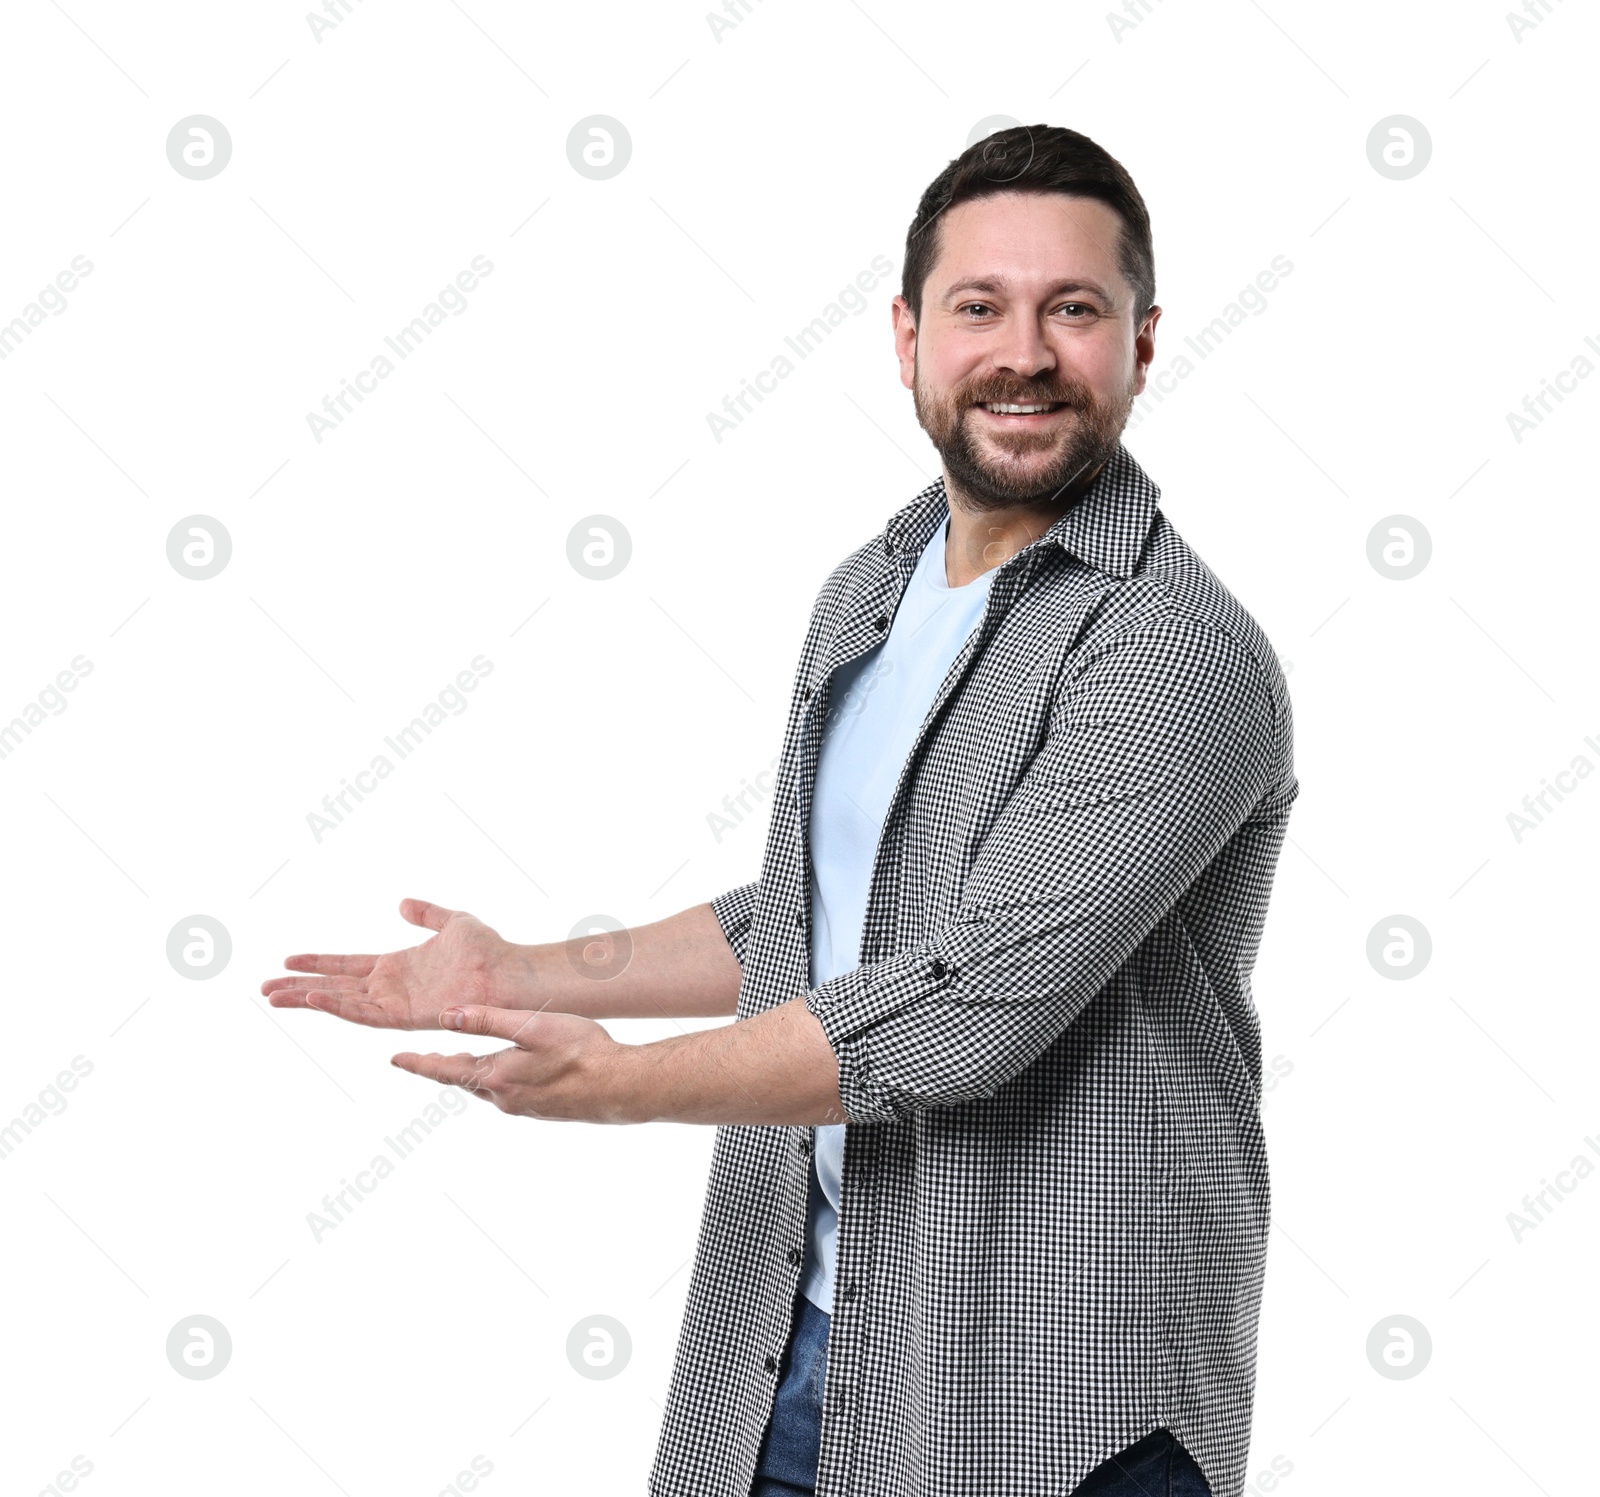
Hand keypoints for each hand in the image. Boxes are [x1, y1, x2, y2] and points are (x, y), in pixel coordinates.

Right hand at [263, 899, 532, 1031]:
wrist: (507, 972)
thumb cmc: (488, 951)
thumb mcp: (453, 922)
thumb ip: (427, 914)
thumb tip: (403, 903)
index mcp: (397, 966)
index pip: (347, 965)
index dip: (318, 961)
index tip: (288, 959)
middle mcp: (390, 987)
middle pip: (335, 987)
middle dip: (299, 987)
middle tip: (264, 988)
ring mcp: (395, 1003)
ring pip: (341, 1003)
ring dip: (308, 999)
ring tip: (275, 996)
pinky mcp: (404, 1016)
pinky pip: (364, 1013)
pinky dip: (337, 1007)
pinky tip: (312, 999)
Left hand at [391, 1005, 629, 1123]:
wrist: (621, 1087)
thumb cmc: (581, 1051)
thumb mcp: (532, 1025)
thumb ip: (487, 1019)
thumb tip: (446, 1015)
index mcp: (496, 1076)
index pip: (444, 1068)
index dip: (418, 1062)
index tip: (396, 1058)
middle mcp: (504, 1098)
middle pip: (465, 1078)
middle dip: (448, 1066)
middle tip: (429, 1057)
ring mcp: (524, 1107)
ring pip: (489, 1087)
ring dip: (476, 1072)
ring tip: (469, 1059)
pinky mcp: (543, 1110)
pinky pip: (511, 1093)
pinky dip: (501, 1079)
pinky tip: (515, 1071)